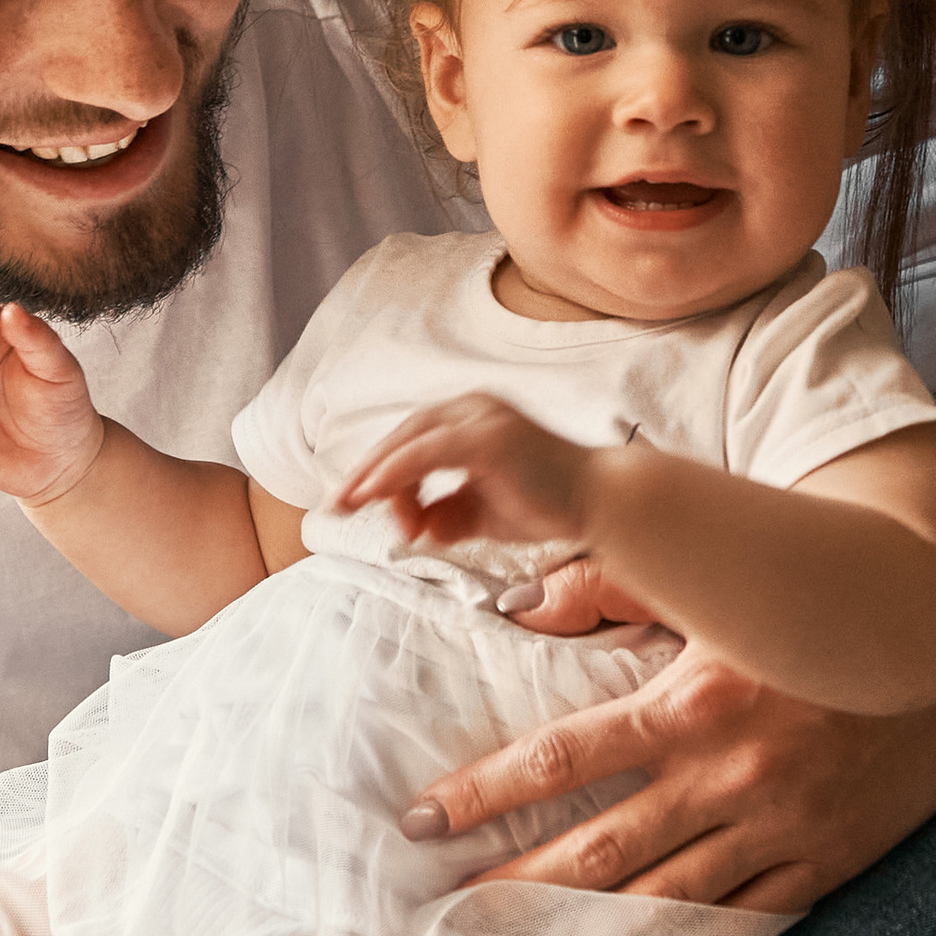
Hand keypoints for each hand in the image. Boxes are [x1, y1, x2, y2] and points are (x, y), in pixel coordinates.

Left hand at [335, 393, 595, 551]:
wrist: (599, 504)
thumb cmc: (548, 504)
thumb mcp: (483, 512)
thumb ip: (448, 514)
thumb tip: (417, 527)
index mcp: (473, 418)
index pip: (411, 440)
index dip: (379, 472)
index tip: (354, 504)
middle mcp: (474, 407)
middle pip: (402, 437)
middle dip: (365, 473)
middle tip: (336, 506)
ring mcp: (481, 418)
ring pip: (407, 442)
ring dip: (375, 478)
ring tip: (357, 509)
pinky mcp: (486, 438)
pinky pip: (424, 454)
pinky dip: (393, 474)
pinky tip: (372, 495)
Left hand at [406, 628, 935, 911]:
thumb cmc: (826, 597)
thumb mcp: (722, 582)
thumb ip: (617, 587)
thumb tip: (522, 602)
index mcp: (695, 702)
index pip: (562, 758)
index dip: (484, 793)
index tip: (420, 820)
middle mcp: (731, 774)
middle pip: (599, 848)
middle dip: (514, 883)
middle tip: (444, 916)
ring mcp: (782, 827)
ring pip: (664, 897)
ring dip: (584, 930)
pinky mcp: (828, 860)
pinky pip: (746, 916)